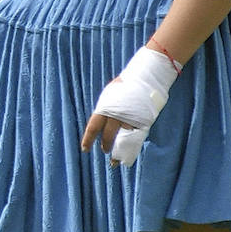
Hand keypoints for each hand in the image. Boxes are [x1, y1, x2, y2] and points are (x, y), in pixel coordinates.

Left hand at [81, 46, 178, 166]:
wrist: (145, 78)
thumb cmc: (126, 85)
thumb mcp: (110, 95)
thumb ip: (106, 109)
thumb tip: (101, 122)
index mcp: (105, 108)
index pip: (93, 127)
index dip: (88, 139)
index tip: (85, 149)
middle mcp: (116, 115)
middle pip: (108, 136)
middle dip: (105, 145)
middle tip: (104, 150)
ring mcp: (130, 119)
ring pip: (122, 138)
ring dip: (119, 146)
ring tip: (116, 153)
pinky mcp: (143, 122)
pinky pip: (135, 135)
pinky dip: (132, 141)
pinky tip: (129, 145)